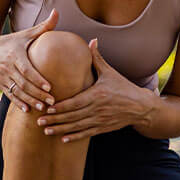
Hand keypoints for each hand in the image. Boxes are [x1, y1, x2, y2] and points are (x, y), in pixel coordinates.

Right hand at [0, 9, 58, 112]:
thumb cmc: (10, 42)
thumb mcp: (24, 34)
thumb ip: (43, 27)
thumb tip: (57, 12)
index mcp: (14, 54)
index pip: (26, 69)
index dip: (37, 79)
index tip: (49, 87)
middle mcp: (7, 67)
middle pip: (23, 83)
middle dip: (37, 94)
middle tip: (51, 102)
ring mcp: (2, 77)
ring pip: (17, 91)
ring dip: (29, 101)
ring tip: (42, 108)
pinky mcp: (0, 84)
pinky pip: (9, 95)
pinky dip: (18, 103)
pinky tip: (27, 110)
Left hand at [36, 38, 158, 141]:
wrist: (140, 106)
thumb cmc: (123, 87)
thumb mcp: (110, 72)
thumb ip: (97, 58)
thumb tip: (92, 40)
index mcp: (96, 95)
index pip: (75, 102)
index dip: (60, 107)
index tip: (47, 108)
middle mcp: (97, 109)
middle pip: (72, 116)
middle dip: (55, 120)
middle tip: (39, 122)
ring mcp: (100, 120)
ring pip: (77, 127)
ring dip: (60, 130)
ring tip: (46, 131)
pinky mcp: (103, 128)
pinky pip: (86, 133)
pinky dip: (75, 137)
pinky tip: (63, 139)